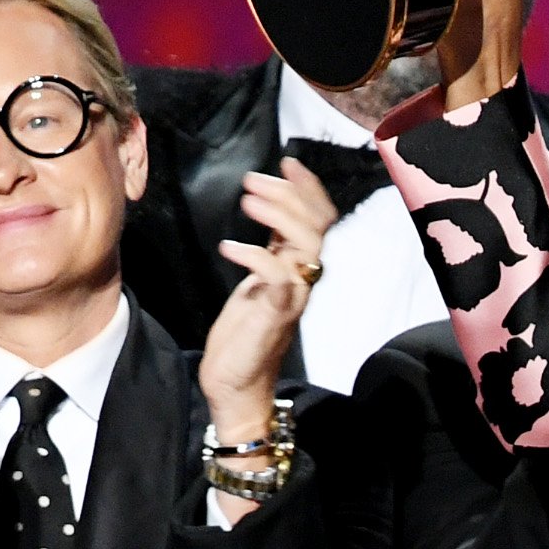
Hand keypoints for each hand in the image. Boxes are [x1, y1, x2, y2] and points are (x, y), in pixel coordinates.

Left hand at [200, 163, 331, 443]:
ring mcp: (293, 298)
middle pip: (317, 226)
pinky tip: (228, 247)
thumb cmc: (243, 336)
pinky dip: (254, 255)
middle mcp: (303, 280)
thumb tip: (268, 214)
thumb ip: (270, 252)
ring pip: (306, 245)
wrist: (236, 386)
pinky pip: (276, 277)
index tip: (287, 162)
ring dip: (278, 215)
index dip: (308, 188)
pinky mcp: (275, 315)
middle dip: (289, 194)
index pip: (320, 219)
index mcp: (300, 269)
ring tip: (247, 198)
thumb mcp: (257, 283)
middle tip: (253, 180)